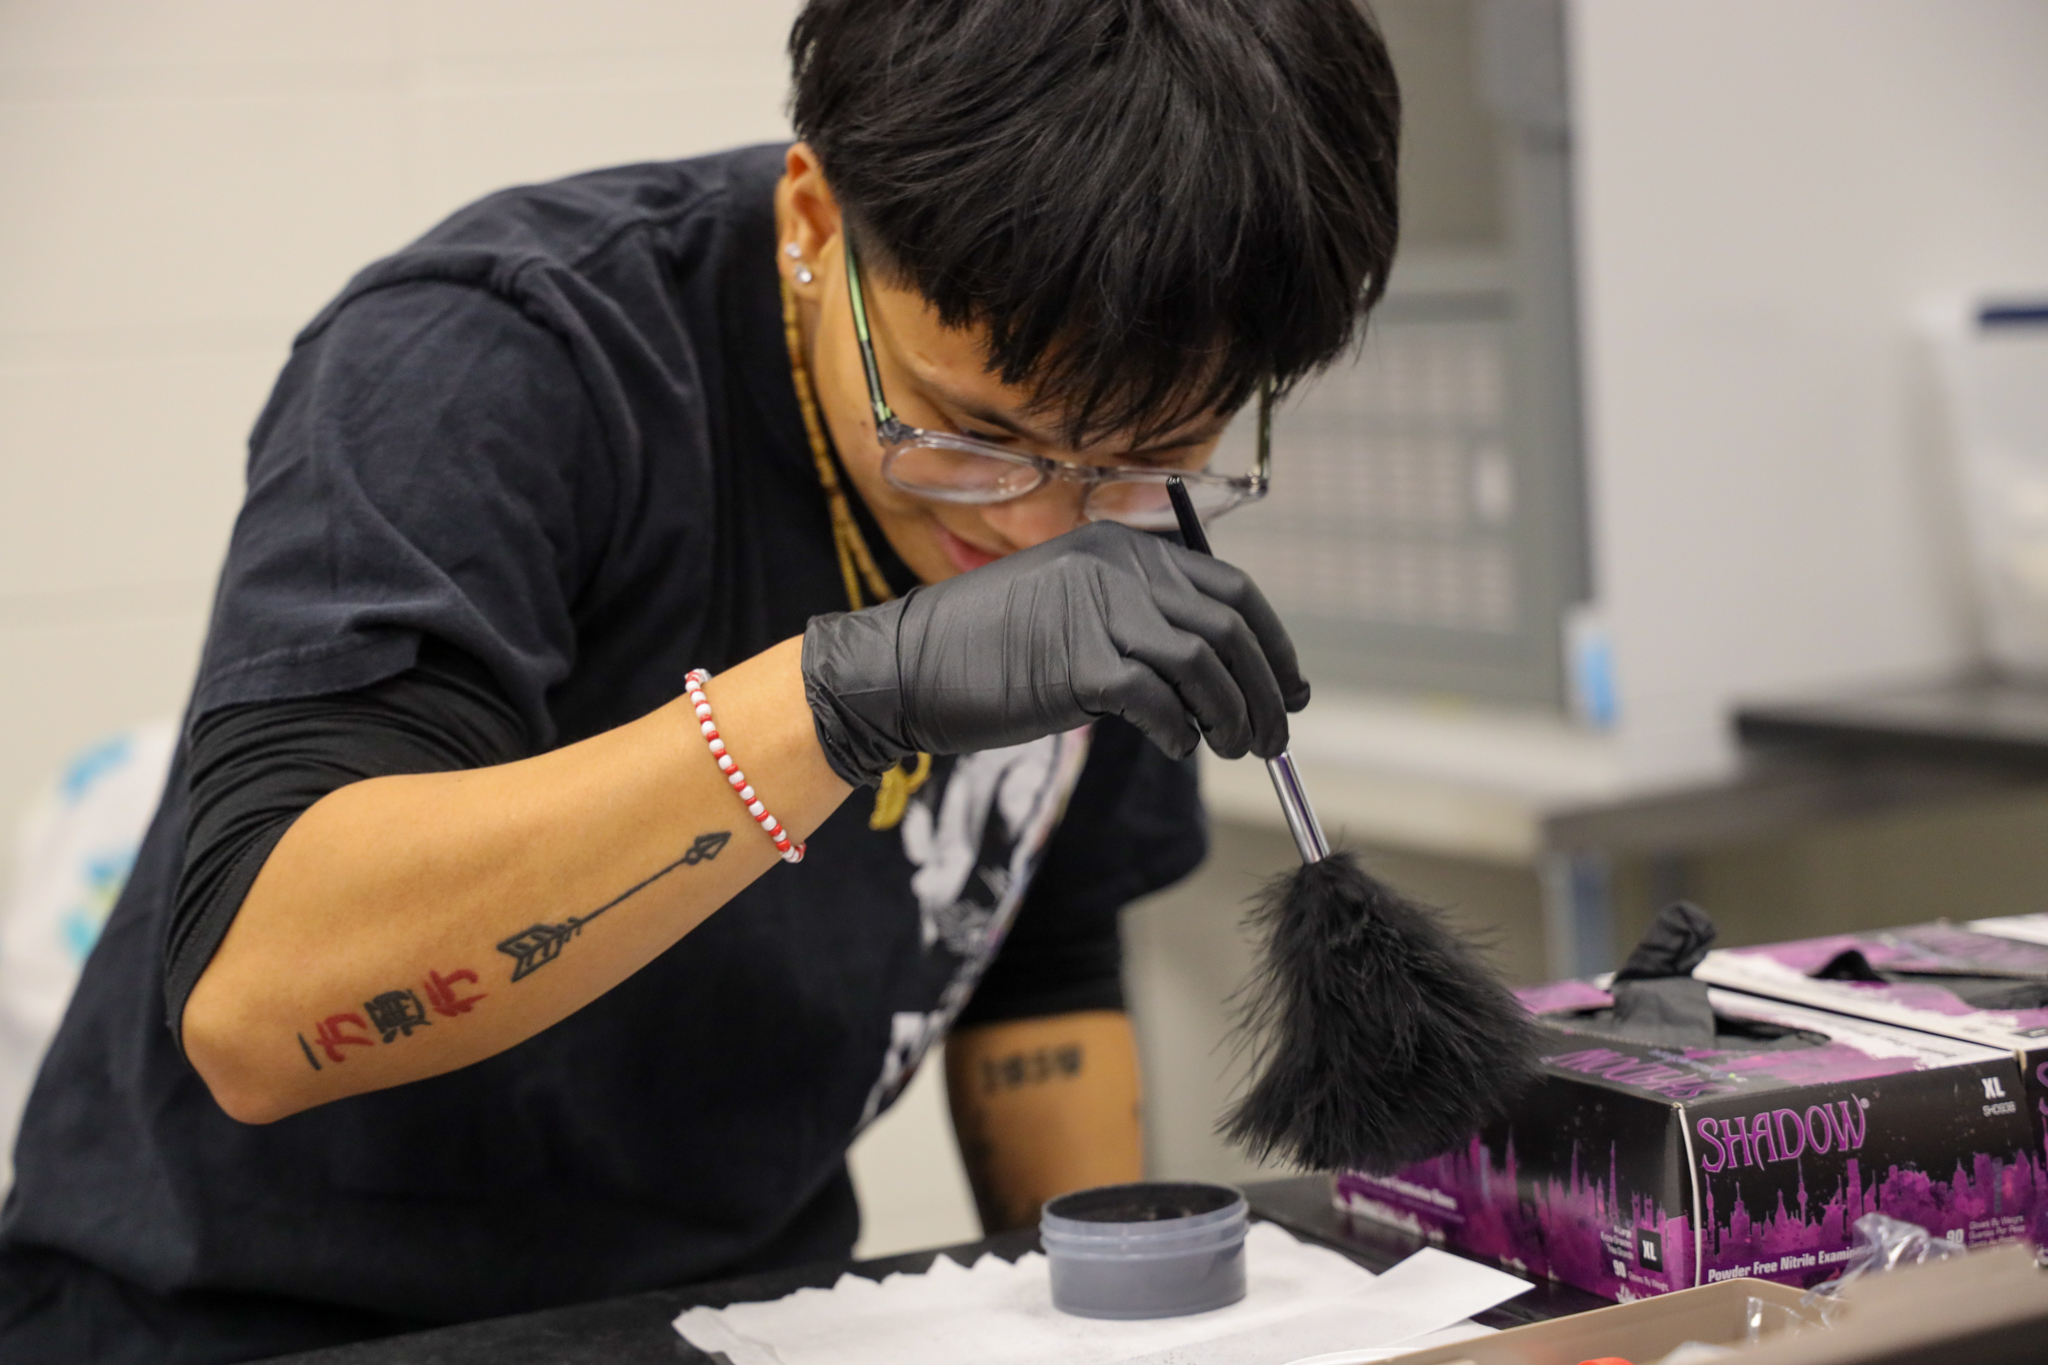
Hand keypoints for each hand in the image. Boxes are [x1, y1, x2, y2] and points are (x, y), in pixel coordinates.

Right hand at [801, 521, 1308, 783]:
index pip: (1232, 590)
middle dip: (1266, 690)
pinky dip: (1181, 731)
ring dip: (1233, 717)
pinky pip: (1159, 702)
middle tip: (1275, 738)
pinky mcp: (1078, 663)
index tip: (1290, 690)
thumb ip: (1138, 619)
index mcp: (1123, 548)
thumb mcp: (1072, 607)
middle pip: (1229, 629)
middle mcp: (1118, 567)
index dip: (1274, 645)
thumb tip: (1219, 671)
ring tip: (1238, 751)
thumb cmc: (987, 646)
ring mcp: (1098, 611)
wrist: (904, 666)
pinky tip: (1178, 746)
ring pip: (1204, 667)